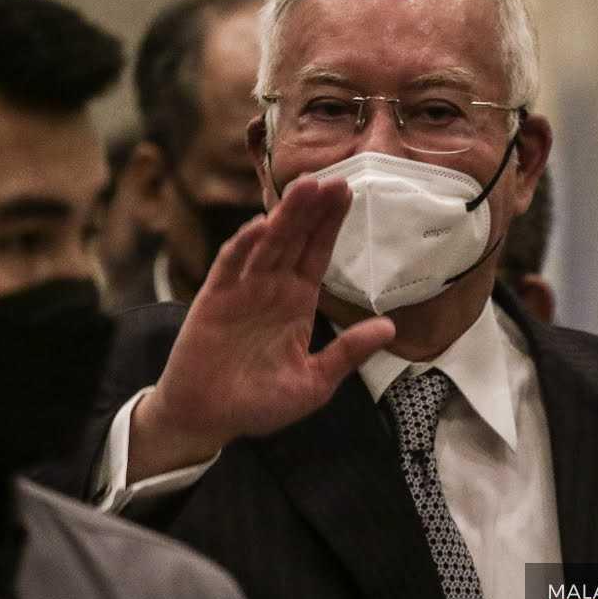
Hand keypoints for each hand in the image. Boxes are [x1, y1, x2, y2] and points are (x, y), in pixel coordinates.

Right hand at [129, 176, 394, 480]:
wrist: (208, 419)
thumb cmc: (258, 403)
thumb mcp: (314, 382)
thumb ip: (348, 352)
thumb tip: (389, 328)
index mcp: (296, 303)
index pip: (317, 254)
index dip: (331, 225)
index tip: (347, 193)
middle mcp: (271, 289)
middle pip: (296, 240)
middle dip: (313, 210)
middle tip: (334, 179)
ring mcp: (242, 290)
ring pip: (268, 244)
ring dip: (285, 217)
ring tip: (306, 188)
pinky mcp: (214, 299)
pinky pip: (230, 266)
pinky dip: (244, 246)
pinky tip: (261, 226)